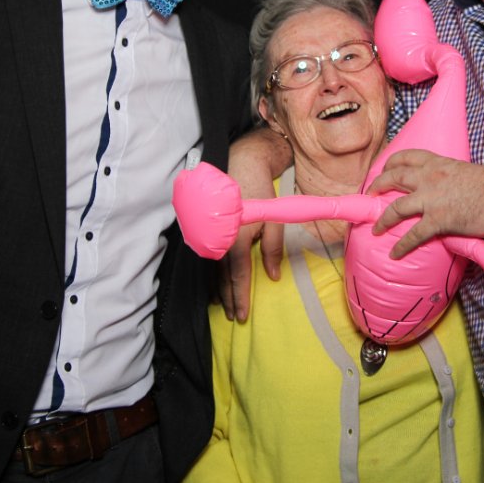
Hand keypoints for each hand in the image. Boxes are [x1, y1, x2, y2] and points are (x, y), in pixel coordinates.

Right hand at [219, 128, 291, 319]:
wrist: (241, 164)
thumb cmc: (260, 192)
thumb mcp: (274, 220)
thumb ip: (273, 249)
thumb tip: (273, 276)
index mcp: (237, 239)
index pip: (238, 276)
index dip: (240, 297)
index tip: (242, 316)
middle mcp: (220, 240)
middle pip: (222, 278)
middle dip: (228, 299)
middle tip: (233, 318)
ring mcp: (212, 235)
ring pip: (213, 270)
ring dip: (218, 290)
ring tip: (223, 307)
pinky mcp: (209, 229)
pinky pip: (210, 258)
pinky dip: (212, 275)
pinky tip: (214, 285)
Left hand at [368, 150, 483, 257]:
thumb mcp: (462, 170)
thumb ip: (447, 176)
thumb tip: (444, 188)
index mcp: (436, 162)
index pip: (406, 156)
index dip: (390, 163)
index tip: (384, 170)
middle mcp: (428, 177)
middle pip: (393, 178)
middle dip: (377, 187)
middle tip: (371, 195)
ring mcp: (431, 199)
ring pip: (397, 208)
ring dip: (382, 220)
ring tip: (375, 228)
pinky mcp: (439, 220)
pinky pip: (414, 235)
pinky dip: (402, 245)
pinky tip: (394, 254)